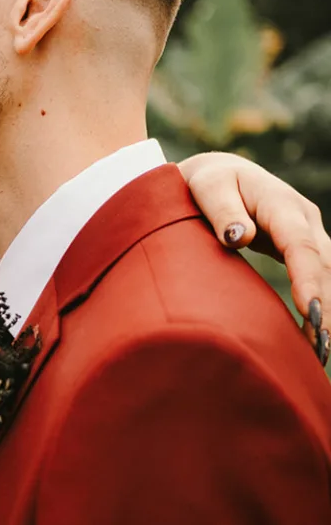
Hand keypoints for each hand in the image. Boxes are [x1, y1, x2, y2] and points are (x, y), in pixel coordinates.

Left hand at [179, 152, 330, 362]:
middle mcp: (302, 218)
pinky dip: (322, 304)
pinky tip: (317, 335)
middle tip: (320, 347)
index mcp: (280, 203)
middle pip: (324, 265)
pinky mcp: (304, 247)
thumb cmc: (206, 183)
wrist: (217, 173)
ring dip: (328, 310)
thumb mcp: (207, 188)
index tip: (309, 312)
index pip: (301, 245)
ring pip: (328, 273)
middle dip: (325, 305)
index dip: (308, 278)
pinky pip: (320, 276)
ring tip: (320, 351)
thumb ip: (223, 211)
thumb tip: (241, 236)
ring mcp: (307, 232)